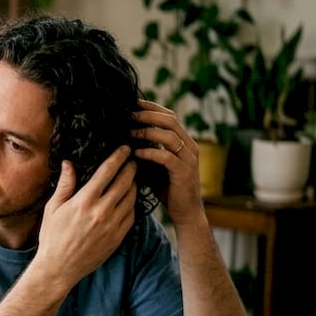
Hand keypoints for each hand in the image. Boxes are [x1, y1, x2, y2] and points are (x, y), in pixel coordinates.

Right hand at [35, 145, 136, 288]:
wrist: (59, 268)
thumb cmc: (52, 237)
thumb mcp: (53, 208)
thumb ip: (65, 185)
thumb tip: (69, 163)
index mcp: (84, 201)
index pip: (107, 172)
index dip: (118, 157)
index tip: (125, 149)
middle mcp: (101, 211)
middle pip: (124, 182)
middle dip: (131, 168)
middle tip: (133, 161)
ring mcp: (112, 225)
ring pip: (131, 198)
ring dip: (134, 185)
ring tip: (132, 178)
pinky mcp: (117, 237)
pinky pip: (131, 215)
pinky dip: (132, 204)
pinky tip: (128, 199)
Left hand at [131, 99, 201, 221]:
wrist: (186, 212)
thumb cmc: (168, 189)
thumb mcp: (156, 165)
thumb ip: (148, 149)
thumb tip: (126, 136)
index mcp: (184, 141)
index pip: (169, 116)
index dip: (151, 107)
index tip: (132, 103)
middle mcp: (189, 146)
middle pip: (170, 120)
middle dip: (148, 115)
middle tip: (129, 114)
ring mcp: (188, 159)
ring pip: (169, 136)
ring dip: (147, 132)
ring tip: (129, 132)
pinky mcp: (184, 172)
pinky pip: (166, 157)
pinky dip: (150, 152)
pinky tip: (136, 152)